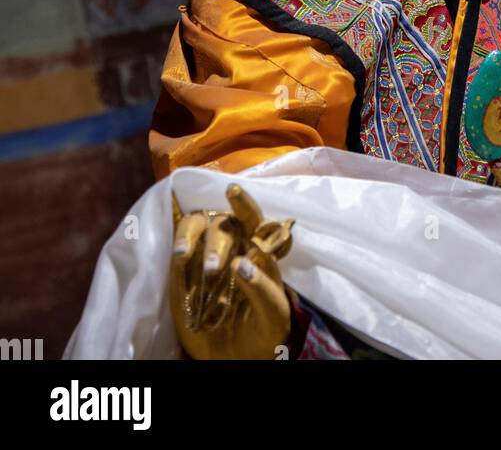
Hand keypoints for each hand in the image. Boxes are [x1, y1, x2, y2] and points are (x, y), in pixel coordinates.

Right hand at [170, 183, 294, 360]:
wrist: (237, 359)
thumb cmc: (263, 332)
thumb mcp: (273, 315)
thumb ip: (262, 289)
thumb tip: (242, 265)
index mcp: (259, 249)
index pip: (253, 218)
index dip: (244, 203)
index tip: (232, 193)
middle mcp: (232, 245)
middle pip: (223, 224)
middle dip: (218, 241)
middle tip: (214, 269)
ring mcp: (205, 255)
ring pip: (196, 225)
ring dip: (190, 234)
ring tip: (182, 255)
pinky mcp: (183, 271)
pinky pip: (177, 249)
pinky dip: (176, 246)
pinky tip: (176, 254)